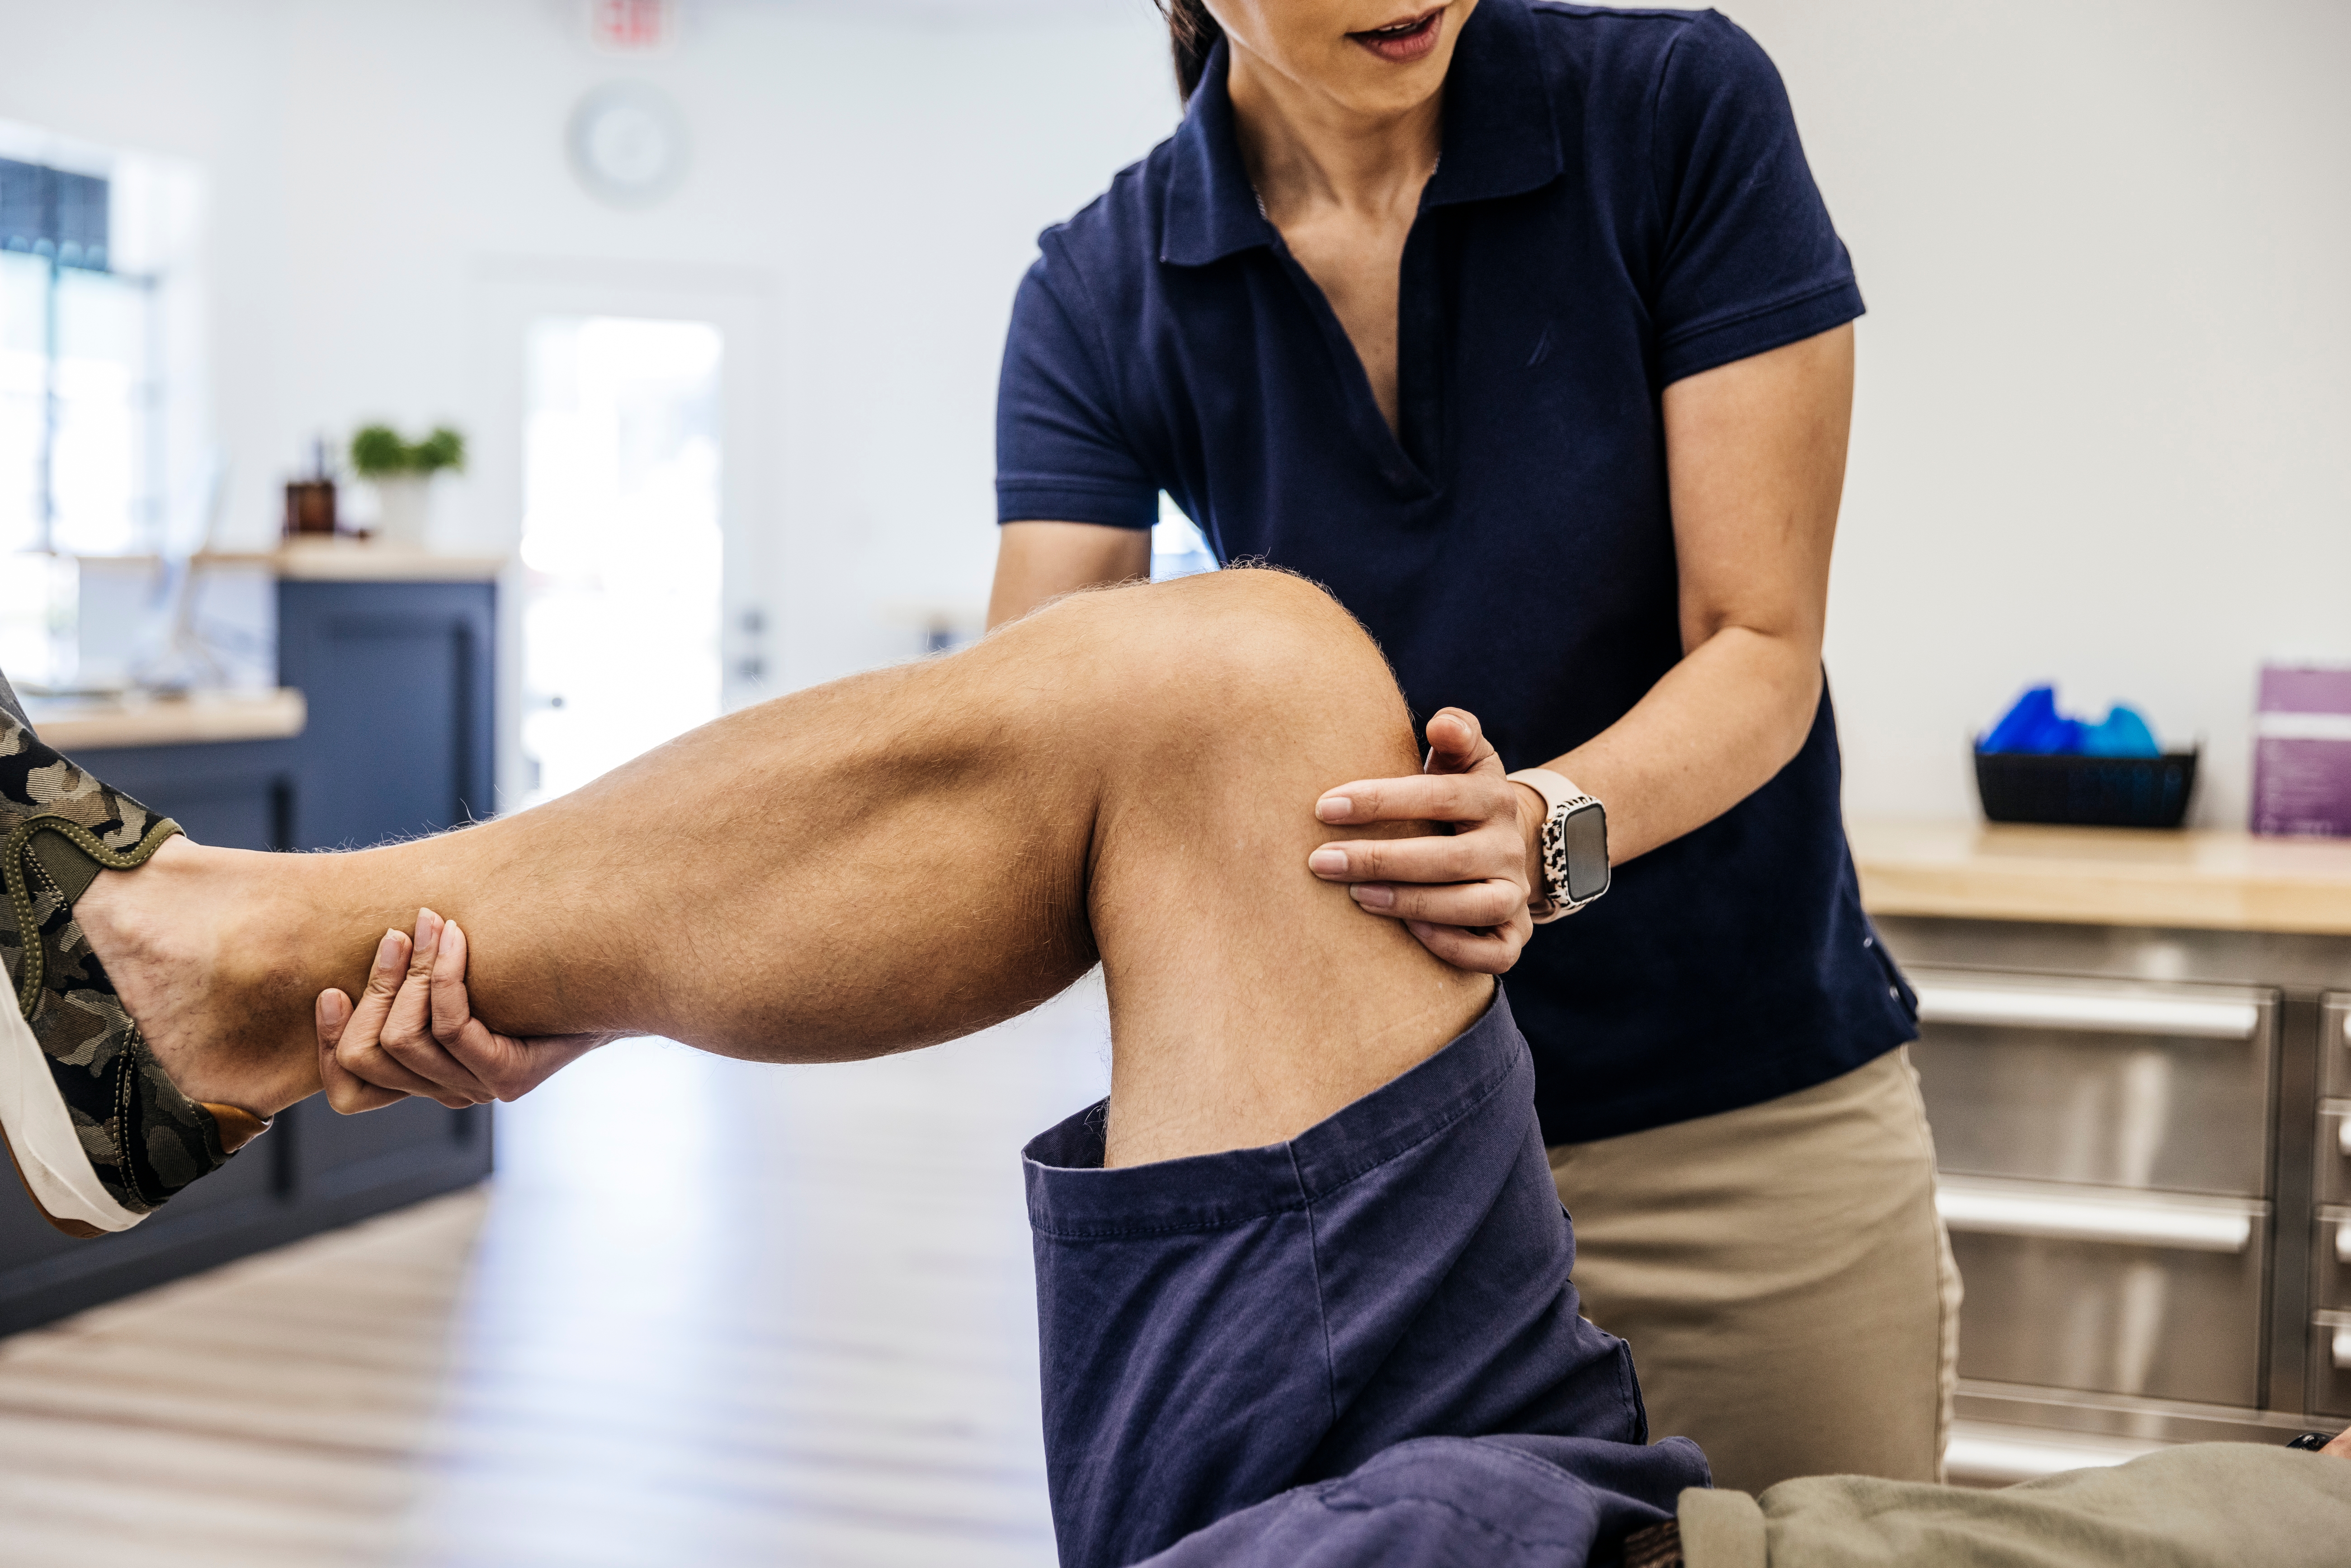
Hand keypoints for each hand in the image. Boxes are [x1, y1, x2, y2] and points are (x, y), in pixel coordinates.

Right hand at [315, 907, 613, 1113]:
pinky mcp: (510, 1078)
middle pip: (369, 1055)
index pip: (349, 1090)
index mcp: (426, 1078)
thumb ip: (412, 980)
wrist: (611, 977)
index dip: (327, 1042)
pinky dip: (446, 975)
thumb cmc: (529, 970)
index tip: (330, 988)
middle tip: (399, 932)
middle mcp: (448, 1091)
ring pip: (405, 1037)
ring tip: (433, 923)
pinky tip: (458, 937)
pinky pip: (452, 1026)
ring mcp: (479, 1089)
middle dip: (376, 986)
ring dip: (411, 970)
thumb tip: (365, 944)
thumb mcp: (458, 976)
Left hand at [1307, 707, 1540, 974]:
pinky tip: (1408, 935)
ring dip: (1413, 903)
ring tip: (1358, 897)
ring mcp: (1515, 892)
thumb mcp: (1463, 760)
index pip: (1440, 796)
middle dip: (1380, 859)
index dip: (1381, 801)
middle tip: (1321, 862)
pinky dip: (1455, 947)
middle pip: (1450, 857)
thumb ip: (1455, 734)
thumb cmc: (1459, 797)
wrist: (1502, 844)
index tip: (1325, 807)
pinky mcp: (1514, 935)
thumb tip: (1442, 722)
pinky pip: (1495, 953)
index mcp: (1492, 798)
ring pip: (1475, 906)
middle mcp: (1508, 847)